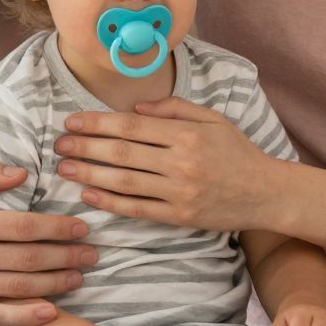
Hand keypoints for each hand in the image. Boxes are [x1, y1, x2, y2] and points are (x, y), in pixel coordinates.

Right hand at [0, 164, 95, 325]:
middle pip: (27, 257)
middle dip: (66, 256)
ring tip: (80, 277)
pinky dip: (26, 316)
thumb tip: (22, 174)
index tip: (81, 228)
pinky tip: (52, 310)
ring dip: (56, 283)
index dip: (56, 228)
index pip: (22, 226)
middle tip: (94, 254)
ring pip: (18, 286)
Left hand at [53, 97, 282, 233]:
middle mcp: (181, 162)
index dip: (97, 123)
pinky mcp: (179, 216)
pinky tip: (89, 194)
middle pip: (122, 153)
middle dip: (86, 147)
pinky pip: (138, 209)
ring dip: (90, 173)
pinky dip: (110, 201)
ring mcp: (179, 192)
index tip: (72, 122)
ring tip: (65, 168)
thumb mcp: (212, 120)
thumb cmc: (238, 152)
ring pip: (125, 181)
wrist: (266, 193)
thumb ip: (174, 109)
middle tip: (59, 144)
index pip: (131, 127)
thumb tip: (134, 109)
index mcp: (187, 134)